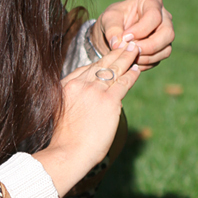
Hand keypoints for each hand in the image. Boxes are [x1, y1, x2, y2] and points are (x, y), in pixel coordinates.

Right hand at [33, 42, 139, 197]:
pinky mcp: (109, 101)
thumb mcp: (60, 114)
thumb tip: (82, 105)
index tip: (107, 58)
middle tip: (125, 44)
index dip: (99, 62)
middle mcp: (80, 85)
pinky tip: (137, 69)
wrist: (67, 153)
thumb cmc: (64, 141)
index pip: (86, 69)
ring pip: (114, 69)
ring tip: (134, 50)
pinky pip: (124, 82)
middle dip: (115, 53)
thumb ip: (71, 102)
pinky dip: (132, 74)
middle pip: (101, 64)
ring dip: (126, 58)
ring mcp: (95, 91)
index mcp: (66, 87)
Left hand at [90, 0, 173, 70]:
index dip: (141, 30)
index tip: (125, 37)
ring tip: (128, 57)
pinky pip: (158, 59)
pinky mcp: (161, 49)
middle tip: (131, 50)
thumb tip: (117, 45)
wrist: (112, 32)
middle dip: (149, 46)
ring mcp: (165, 34)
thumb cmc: (112, 19)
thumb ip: (112, 29)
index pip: (154, 16)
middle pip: (167, 33)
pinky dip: (144, 64)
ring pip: (166, 49)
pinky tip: (131, 61)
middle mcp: (164, 17)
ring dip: (146, 57)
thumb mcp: (108, 19)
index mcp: (151, 1)